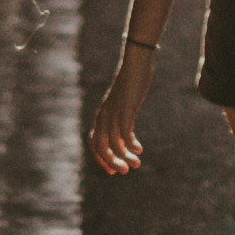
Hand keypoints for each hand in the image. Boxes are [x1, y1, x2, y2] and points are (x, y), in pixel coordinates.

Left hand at [88, 46, 154, 173]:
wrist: (135, 63)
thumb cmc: (131, 82)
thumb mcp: (123, 103)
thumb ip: (121, 117)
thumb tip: (125, 133)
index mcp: (101, 115)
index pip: (94, 143)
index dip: (101, 159)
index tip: (112, 170)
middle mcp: (104, 116)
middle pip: (100, 146)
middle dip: (110, 162)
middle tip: (122, 172)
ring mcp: (114, 112)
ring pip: (114, 142)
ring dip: (124, 157)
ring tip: (136, 164)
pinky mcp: (125, 109)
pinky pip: (125, 132)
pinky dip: (131, 144)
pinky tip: (140, 150)